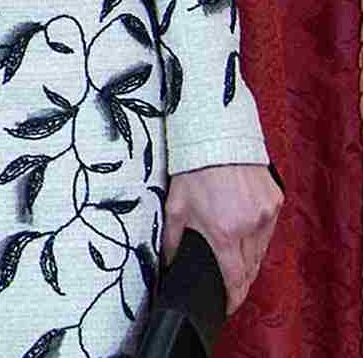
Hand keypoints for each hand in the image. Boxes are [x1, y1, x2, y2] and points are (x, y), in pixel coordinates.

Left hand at [163, 162, 280, 313]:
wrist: (217, 139)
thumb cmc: (192, 172)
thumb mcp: (175, 206)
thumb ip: (174, 239)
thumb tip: (169, 264)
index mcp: (224, 232)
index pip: (234, 277)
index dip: (232, 296)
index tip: (228, 306)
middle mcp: (250, 227)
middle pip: (250, 267)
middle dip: (240, 280)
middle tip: (230, 287)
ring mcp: (266, 214)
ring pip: (261, 249)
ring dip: (250, 260)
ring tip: (237, 264)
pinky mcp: (275, 201)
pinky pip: (268, 229)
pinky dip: (258, 236)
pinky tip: (246, 235)